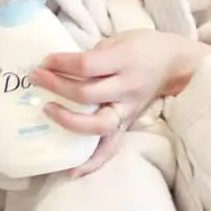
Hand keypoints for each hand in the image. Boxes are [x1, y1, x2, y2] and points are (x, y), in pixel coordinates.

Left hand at [29, 29, 189, 176]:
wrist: (175, 63)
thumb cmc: (142, 46)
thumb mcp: (118, 40)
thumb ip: (93, 55)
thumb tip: (59, 67)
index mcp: (124, 61)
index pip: (86, 65)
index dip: (60, 63)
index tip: (44, 61)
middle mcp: (127, 87)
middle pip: (86, 94)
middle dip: (56, 87)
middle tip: (36, 79)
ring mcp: (128, 109)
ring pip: (98, 125)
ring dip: (69, 121)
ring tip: (48, 111)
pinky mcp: (128, 124)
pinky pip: (111, 147)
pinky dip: (92, 161)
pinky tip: (73, 170)